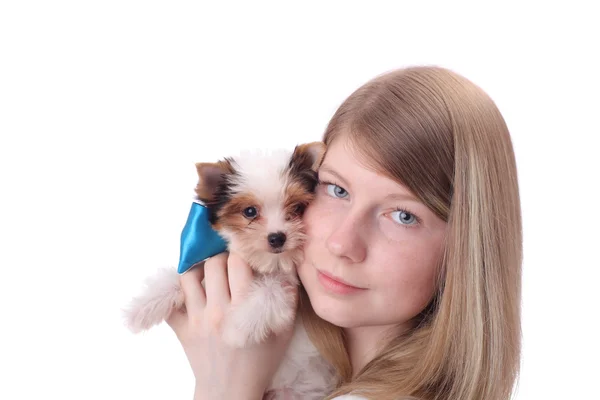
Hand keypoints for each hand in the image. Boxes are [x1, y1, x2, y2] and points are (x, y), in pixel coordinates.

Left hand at [166, 252, 297, 399]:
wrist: (230, 391)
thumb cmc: (260, 361)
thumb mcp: (283, 331)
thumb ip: (287, 297)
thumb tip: (287, 266)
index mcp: (243, 310)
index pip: (237, 262)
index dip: (243, 252)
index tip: (247, 253)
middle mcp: (217, 311)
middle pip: (212, 263)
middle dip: (223, 257)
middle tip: (230, 263)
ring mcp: (196, 320)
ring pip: (188, 276)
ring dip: (200, 269)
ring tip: (210, 273)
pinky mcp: (181, 329)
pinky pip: (171, 301)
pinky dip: (179, 292)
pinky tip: (193, 292)